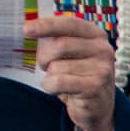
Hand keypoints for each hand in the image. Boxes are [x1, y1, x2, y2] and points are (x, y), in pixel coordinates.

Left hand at [34, 13, 118, 130]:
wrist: (97, 107)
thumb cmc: (79, 76)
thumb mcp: (72, 53)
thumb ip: (58, 38)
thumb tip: (30, 27)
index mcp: (96, 35)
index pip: (70, 23)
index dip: (47, 25)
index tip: (26, 29)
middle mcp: (103, 49)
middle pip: (60, 45)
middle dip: (44, 57)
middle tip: (44, 65)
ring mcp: (102, 68)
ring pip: (57, 66)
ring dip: (49, 75)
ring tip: (57, 81)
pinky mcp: (95, 86)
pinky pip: (59, 81)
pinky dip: (50, 86)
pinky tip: (56, 89)